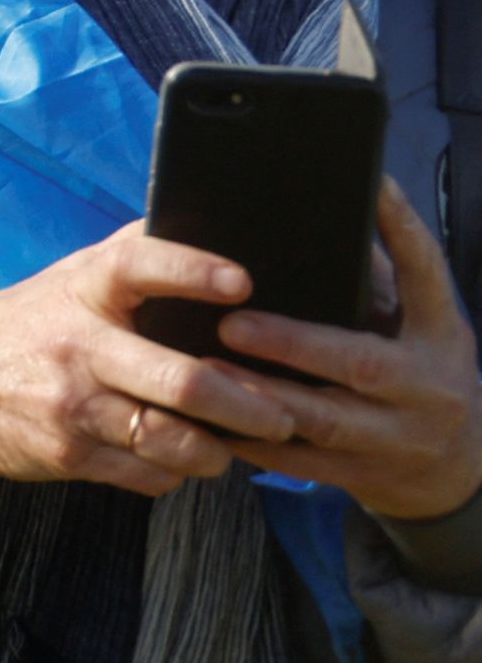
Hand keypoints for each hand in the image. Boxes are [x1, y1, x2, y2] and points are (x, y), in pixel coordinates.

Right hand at [0, 220, 296, 495]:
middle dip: (248, 405)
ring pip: (173, 440)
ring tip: (237, 446)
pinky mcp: (70, 455)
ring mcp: (72, 405)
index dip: (191, 270)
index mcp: (82, 289)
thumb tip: (206, 220)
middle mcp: (77, 345)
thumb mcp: (68, 278)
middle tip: (284, 413)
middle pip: (181, 381)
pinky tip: (182, 461)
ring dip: (217, 451)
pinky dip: (175, 472)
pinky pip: (147, 475)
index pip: (138, 266)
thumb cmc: (31, 324)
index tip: (242, 282)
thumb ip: (129, 257)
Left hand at [214, 179, 481, 519]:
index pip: (426, 273)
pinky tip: (213, 426)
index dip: (400, 226)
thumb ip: (380, 284)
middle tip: (233, 323)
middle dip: (293, 344)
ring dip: (262, 397)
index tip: (369, 185)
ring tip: (206, 371)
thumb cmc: (421, 374)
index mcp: (440, 333)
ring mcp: (400, 437)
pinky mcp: (369, 477)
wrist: (460, 472)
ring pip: (325, 421)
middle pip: (359, 363)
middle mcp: (428, 385)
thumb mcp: (422, 328)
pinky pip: (306, 464)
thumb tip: (325, 214)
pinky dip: (259, 446)